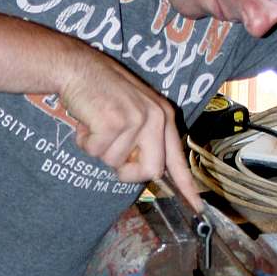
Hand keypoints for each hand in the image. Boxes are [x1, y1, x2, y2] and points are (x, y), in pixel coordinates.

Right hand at [59, 47, 201, 209]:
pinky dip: (85, 141)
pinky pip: (96, 152)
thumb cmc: (101, 92)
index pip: (177, 159)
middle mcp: (156, 118)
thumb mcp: (134, 111)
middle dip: (127, 170)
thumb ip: (145, 139)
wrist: (78, 67)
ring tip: (96, 123)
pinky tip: (87, 120)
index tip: (198, 208)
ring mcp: (136, 121)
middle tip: (111, 148)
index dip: (187, 187)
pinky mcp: (114, 124)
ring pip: (116, 163)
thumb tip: (149, 170)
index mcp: (164, 116)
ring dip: (99, 148)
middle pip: (150, 171)